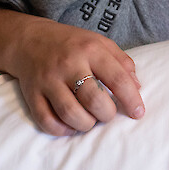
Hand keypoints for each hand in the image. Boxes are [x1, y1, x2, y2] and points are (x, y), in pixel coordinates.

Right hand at [0, 3, 144, 134]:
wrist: (29, 39)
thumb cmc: (72, 44)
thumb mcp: (100, 43)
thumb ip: (122, 62)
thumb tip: (137, 87)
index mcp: (90, 49)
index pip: (117, 78)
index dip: (131, 99)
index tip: (138, 112)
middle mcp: (69, 64)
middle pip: (94, 99)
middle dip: (107, 114)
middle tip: (107, 113)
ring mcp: (48, 80)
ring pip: (70, 113)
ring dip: (86, 124)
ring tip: (90, 120)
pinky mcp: (32, 94)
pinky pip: (46, 120)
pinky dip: (62, 130)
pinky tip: (71, 126)